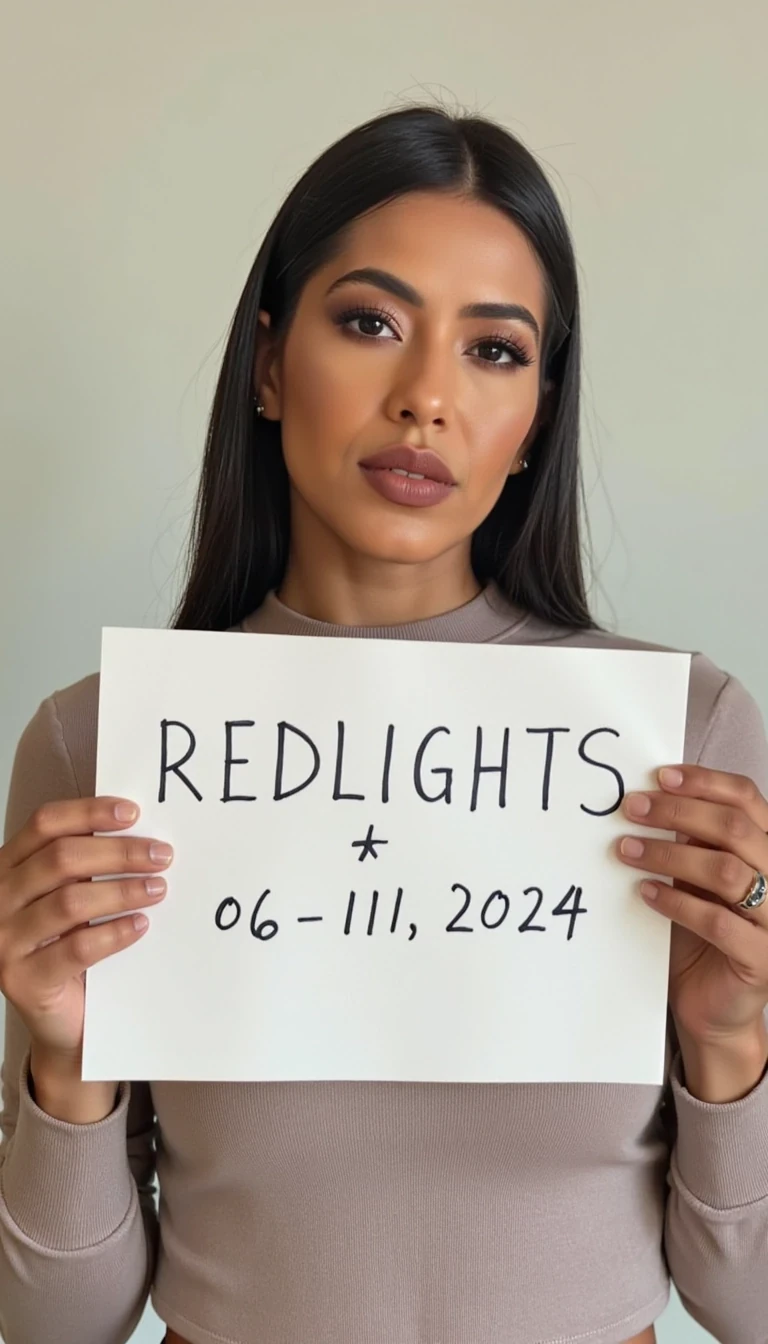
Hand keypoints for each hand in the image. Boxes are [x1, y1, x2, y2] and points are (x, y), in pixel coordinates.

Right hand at [0, 798, 171, 1062]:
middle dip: (119, 852)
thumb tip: (140, 832)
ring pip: (70, 901)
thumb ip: (88, 865)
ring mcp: (5, 941)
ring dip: (122, 891)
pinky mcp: (23, 980)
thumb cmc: (67, 946)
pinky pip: (77, 948)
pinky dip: (114, 933)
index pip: (44, 824)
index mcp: (7, 867)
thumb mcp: (71, 896)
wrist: (60, 1018)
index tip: (133, 812)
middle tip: (161, 856)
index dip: (89, 812)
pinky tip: (140, 925)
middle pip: (61, 859)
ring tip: (157, 889)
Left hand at [617, 765, 767, 1045]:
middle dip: (678, 812)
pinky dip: (677, 902)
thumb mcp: (696, 878)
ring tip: (627, 850)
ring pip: (728, 871)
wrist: (716, 1007)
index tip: (660, 777)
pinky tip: (645, 893)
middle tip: (632, 808)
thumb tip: (650, 797)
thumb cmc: (704, 934)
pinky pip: (718, 921)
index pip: (748, 799)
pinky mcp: (761, 959)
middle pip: (736, 828)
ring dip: (670, 854)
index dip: (706, 782)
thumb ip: (690, 842)